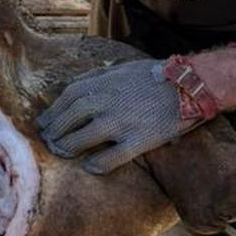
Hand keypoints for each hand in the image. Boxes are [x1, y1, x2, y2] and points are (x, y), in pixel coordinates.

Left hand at [36, 58, 194, 174]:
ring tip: (62, 153)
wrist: (190, 85)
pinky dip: (97, 165)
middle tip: (48, 142)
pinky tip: (90, 167)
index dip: (52, 113)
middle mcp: (105, 102)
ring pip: (81, 140)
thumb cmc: (156, 75)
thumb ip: (98, 78)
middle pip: (68, 120)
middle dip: (54, 133)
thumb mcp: (122, 68)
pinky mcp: (138, 141)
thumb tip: (76, 90)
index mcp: (101, 83)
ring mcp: (120, 122)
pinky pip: (110, 158)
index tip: (44, 124)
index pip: (66, 99)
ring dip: (67, 149)